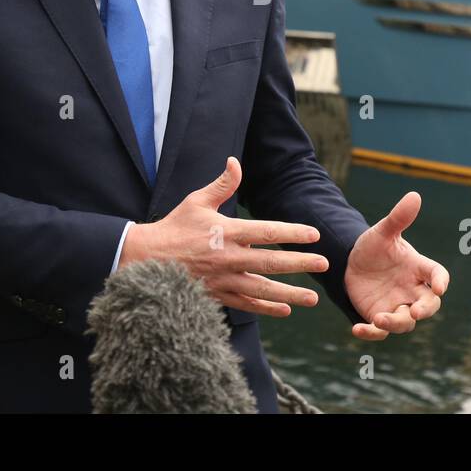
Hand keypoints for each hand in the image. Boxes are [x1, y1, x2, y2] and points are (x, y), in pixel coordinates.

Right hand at [120, 156, 328, 316]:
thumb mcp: (196, 201)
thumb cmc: (174, 228)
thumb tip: (235, 161)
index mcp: (227, 232)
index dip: (293, 233)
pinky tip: (284, 309)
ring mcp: (223, 280)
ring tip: (312, 299)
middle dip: (300, 264)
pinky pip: (246, 304)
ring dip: (290, 294)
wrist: (146, 259)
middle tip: (324, 264)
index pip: (268, 232)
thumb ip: (222, 184)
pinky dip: (266, 308)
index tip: (314, 235)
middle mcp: (229, 258)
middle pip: (271, 262)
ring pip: (263, 289)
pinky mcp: (216, 296)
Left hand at [344, 191, 448, 340]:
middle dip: (425, 310)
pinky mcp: (379, 316)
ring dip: (395, 323)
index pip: (437, 275)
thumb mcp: (383, 232)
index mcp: (417, 268)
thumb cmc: (374, 247)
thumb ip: (398, 218)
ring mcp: (397, 306)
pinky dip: (370, 333)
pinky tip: (356, 329)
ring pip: (406, 322)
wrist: (350, 262)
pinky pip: (380, 332)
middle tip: (415, 312)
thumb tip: (414, 195)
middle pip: (428, 305)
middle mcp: (411, 290)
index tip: (440, 287)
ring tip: (378, 319)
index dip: (441, 282)